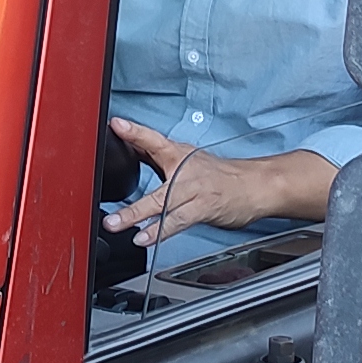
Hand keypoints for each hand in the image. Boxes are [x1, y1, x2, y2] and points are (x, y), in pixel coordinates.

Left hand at [105, 120, 333, 248]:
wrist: (255, 185)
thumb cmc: (219, 175)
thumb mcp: (187, 158)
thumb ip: (158, 154)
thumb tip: (131, 144)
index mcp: (179, 154)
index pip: (153, 140)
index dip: (134, 132)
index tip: (115, 124)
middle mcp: (185, 170)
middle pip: (153, 181)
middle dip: (128, 191)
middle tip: (106, 200)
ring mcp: (194, 191)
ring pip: (162, 204)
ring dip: (137, 216)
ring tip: (116, 225)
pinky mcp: (203, 208)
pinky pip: (177, 221)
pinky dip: (160, 230)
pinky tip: (145, 238)